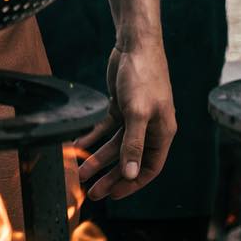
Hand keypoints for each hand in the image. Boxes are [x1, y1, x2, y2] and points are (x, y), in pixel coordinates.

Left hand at [75, 35, 176, 200]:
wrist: (134, 44)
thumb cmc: (143, 76)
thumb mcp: (138, 113)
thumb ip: (134, 144)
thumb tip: (130, 174)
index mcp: (162, 133)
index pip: (148, 168)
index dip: (131, 183)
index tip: (113, 195)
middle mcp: (150, 128)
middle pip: (128, 160)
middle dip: (111, 177)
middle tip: (92, 193)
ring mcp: (134, 117)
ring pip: (114, 146)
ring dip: (97, 159)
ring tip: (79, 172)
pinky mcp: (120, 106)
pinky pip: (105, 129)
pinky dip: (92, 137)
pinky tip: (77, 146)